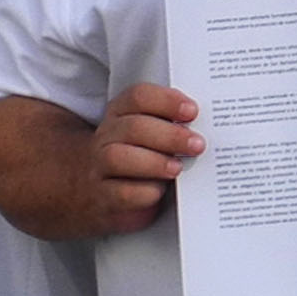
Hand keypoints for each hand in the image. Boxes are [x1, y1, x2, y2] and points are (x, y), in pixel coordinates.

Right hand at [90, 84, 201, 233]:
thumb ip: (168, 123)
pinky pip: (121, 193)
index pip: (138, 97)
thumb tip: (211, 124)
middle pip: (133, 127)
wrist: (86, 189)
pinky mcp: (103, 198)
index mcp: (120, 114)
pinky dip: (144, 192)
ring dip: (154, 162)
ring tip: (178, 168)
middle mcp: (107, 137)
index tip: (192, 111)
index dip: (166, 101)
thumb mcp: (143, 133)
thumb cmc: (131, 156)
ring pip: (118, 158)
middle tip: (197, 144)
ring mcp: (100, 168)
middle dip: (168, 135)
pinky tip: (160, 191)